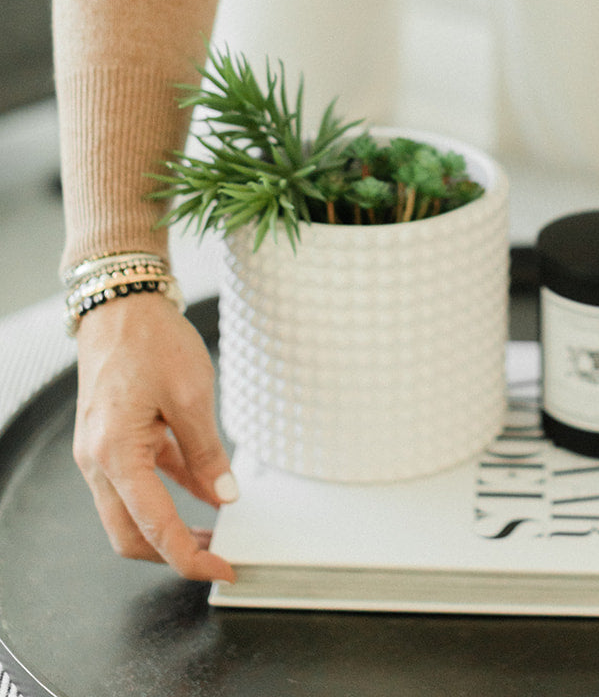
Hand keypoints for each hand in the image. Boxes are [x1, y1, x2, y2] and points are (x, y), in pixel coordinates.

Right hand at [73, 291, 236, 581]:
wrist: (121, 303)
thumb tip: (224, 494)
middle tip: (216, 557)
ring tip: (215, 530)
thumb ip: (206, 451)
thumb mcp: (192, 394)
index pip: (154, 527)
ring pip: (131, 511)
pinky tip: (203, 490)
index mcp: (116, 455)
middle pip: (131, 534)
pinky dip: (168, 490)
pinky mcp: (110, 438)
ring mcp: (100, 451)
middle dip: (173, 553)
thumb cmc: (149, 340)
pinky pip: (138, 479)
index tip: (220, 569)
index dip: (189, 557)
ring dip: (170, 525)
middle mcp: (99, 461)